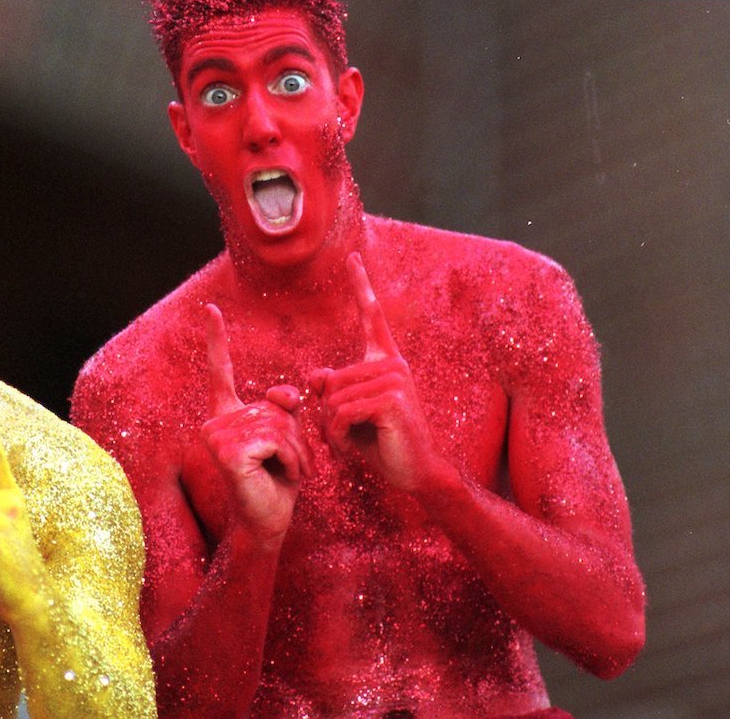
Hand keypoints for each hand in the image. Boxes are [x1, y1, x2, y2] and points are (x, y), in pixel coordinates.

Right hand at [200, 303, 310, 545]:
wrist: (269, 521)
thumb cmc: (279, 479)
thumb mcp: (288, 435)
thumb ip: (286, 409)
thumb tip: (287, 394)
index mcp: (225, 414)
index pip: (219, 370)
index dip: (216, 339)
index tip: (210, 308)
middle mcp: (215, 422)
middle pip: (275, 406)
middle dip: (294, 436)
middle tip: (284, 464)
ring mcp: (218, 437)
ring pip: (280, 424)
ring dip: (295, 451)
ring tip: (282, 471)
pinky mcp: (229, 453)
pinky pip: (278, 440)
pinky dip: (291, 459)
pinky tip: (279, 477)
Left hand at [309, 253, 441, 492]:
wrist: (414, 472)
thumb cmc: (381, 443)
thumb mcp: (350, 414)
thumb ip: (333, 391)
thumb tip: (315, 376)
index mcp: (385, 361)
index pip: (371, 317)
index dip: (361, 286)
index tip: (353, 258)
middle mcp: (392, 364)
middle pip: (332, 380)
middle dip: (327, 415)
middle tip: (343, 436)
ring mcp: (394, 379)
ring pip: (333, 399)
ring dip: (331, 429)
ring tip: (349, 444)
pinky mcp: (391, 399)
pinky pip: (341, 413)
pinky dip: (336, 436)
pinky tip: (350, 448)